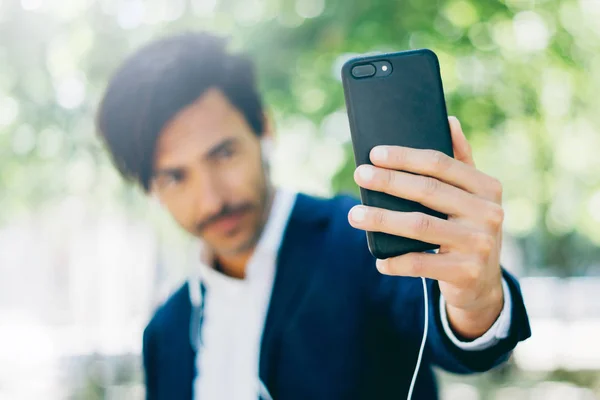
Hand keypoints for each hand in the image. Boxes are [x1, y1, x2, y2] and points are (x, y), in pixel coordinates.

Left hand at [348, 117, 503, 338]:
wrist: (485, 283)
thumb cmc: (468, 229)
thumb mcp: (473, 196)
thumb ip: (461, 161)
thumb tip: (449, 120)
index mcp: (488, 188)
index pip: (441, 164)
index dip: (406, 157)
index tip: (375, 153)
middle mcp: (489, 214)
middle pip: (428, 191)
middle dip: (389, 181)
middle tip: (359, 174)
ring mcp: (479, 244)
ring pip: (420, 226)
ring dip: (382, 220)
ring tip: (354, 215)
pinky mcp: (466, 273)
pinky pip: (421, 264)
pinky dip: (396, 261)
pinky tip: (379, 259)